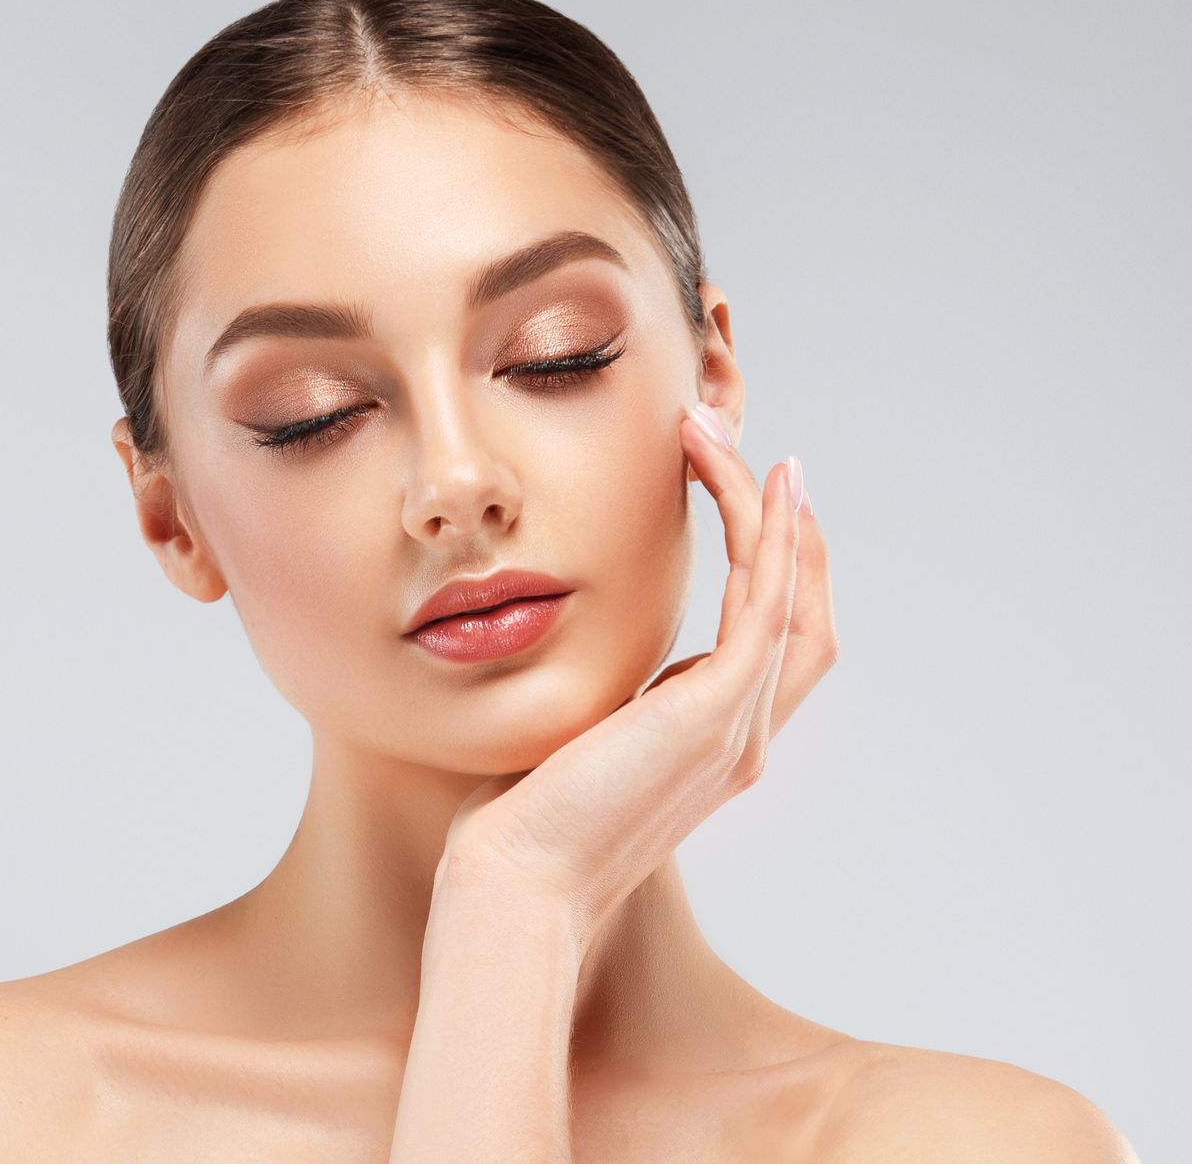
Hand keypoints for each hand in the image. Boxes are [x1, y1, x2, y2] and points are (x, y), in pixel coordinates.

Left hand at [437, 408, 838, 945]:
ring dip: (774, 512)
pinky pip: (763, 602)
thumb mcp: (573, 741)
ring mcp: (737, 730)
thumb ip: (599, 700)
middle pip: (807, 617)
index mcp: (709, 748)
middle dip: (793, 533)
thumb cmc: (520, 823)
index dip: (775, 571)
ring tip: (731, 439)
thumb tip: (573, 653)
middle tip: (765, 459)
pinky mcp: (712, 715)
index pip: (771, 646)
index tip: (746, 501)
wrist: (516, 884)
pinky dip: (769, 535)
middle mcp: (740, 740)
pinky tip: (758, 480)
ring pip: (791, 597)